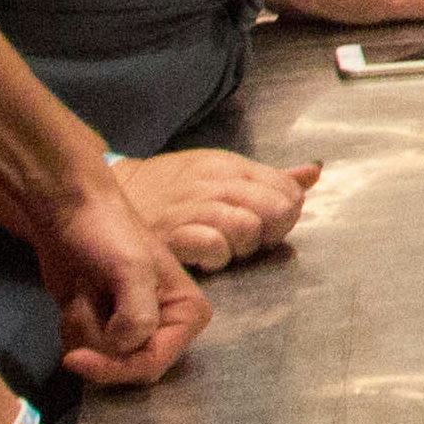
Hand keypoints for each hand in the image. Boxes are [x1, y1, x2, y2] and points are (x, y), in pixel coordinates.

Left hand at [37, 169, 209, 385]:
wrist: (68, 216)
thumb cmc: (108, 234)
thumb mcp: (131, 269)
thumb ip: (138, 315)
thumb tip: (124, 350)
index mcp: (188, 312)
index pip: (154, 363)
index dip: (115, 367)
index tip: (78, 358)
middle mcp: (166, 325)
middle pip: (126, 368)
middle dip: (96, 340)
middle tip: (86, 302)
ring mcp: (134, 328)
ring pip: (102, 362)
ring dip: (81, 331)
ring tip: (83, 293)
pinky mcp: (104, 327)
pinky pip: (85, 353)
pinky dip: (71, 330)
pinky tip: (75, 301)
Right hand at [113, 149, 315, 272]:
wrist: (109, 193)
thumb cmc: (172, 187)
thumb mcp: (220, 171)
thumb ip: (269, 177)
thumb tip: (314, 173)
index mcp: (231, 166)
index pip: (287, 189)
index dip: (287, 212)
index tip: (270, 225)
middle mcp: (216, 183)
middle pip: (276, 209)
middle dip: (272, 231)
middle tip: (251, 241)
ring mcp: (193, 207)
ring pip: (248, 227)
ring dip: (243, 246)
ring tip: (227, 249)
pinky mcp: (170, 234)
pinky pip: (212, 246)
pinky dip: (216, 257)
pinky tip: (206, 258)